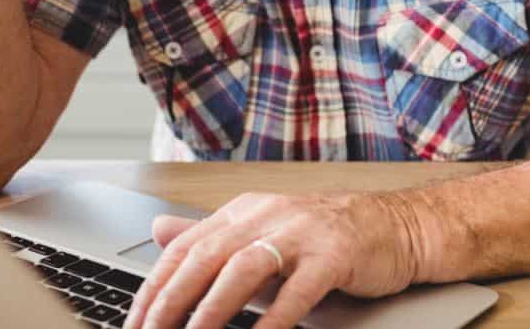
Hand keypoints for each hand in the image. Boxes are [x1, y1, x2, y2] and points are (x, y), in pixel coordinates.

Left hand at [123, 190, 426, 328]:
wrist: (396, 226)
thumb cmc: (329, 237)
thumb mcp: (262, 231)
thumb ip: (211, 234)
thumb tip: (158, 230)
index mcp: (244, 211)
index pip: (183, 247)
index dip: (153, 288)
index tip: (133, 324)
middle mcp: (267, 214)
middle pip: (205, 256)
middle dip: (170, 302)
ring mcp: (302, 232)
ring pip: (243, 269)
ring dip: (211, 310)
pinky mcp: (334, 254)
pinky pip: (296, 291)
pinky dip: (272, 321)